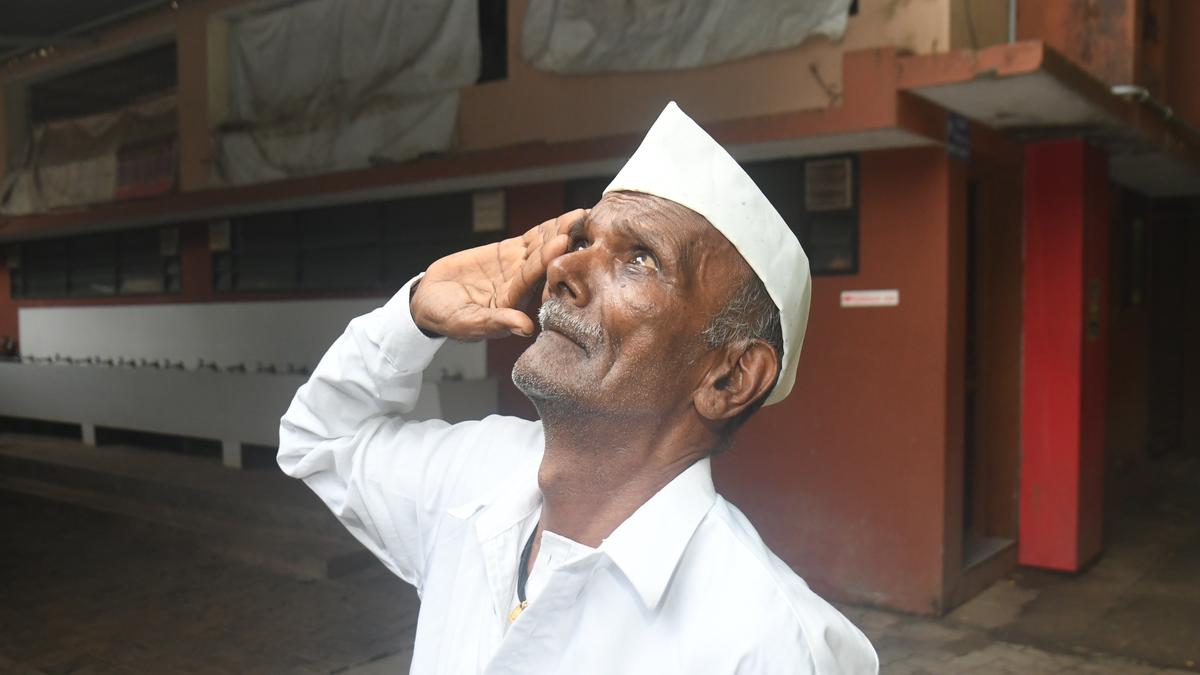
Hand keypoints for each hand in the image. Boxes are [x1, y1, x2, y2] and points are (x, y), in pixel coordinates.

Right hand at [410, 209, 586, 340]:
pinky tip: (567, 217)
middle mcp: (522, 288)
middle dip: (563, 242)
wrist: (431, 300)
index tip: (562, 242)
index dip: (547, 260)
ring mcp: (518, 268)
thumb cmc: (447, 317)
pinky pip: (532, 239)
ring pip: (542, 247)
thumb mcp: (467, 321)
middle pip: (544, 262)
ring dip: (560, 231)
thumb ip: (496, 322)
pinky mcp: (511, 254)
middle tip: (582, 223)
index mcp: (514, 305)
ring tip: (581, 214)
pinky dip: (547, 228)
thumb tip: (526, 328)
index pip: (534, 280)